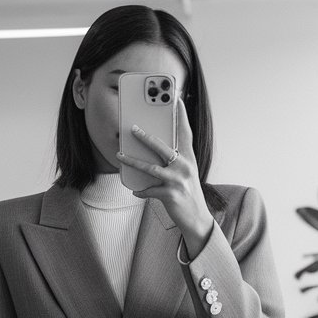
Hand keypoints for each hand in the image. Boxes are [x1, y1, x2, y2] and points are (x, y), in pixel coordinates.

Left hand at [116, 97, 214, 258]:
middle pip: (162, 147)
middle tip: (132, 128)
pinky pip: (149, 190)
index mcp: (189, 158)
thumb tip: (151, 149)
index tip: (175, 99)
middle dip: (146, 137)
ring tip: (120, 155)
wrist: (197, 219)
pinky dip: (141, 191)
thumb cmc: (187, 193)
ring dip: (133, 161)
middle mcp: (185, 167)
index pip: (185, 133)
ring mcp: (178, 181)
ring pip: (151, 168)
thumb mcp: (184, 173)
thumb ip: (173, 160)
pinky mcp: (171, 195)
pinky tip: (135, 191)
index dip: (180, 116)